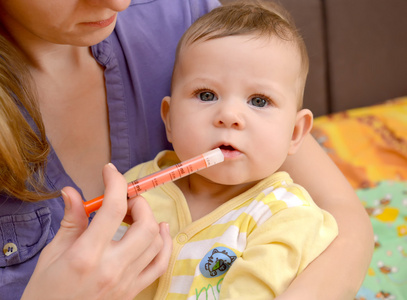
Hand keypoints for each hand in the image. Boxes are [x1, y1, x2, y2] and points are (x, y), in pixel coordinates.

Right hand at [22, 163, 171, 299]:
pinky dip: (165, 244)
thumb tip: (73, 192)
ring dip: (151, 220)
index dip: (116, 183)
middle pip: (145, 224)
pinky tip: (160, 231)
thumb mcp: (52, 254)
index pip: (113, 209)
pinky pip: (160, 265)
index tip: (111, 172)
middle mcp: (111, 268)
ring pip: (156, 242)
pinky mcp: (133, 291)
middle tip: (124, 199)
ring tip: (136, 214)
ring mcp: (126, 281)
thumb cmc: (46, 291)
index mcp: (86, 255)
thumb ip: (70, 220)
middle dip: (138, 203)